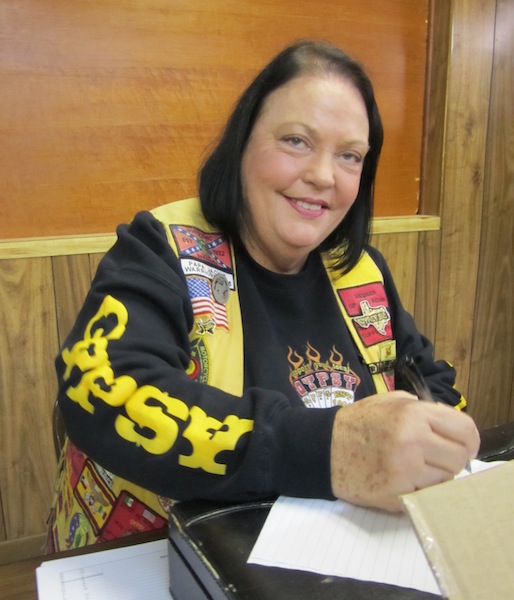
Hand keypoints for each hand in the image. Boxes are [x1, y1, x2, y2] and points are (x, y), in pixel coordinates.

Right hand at [330, 391, 479, 510]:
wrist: (323, 448)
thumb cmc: (358, 422)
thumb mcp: (389, 401)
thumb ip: (422, 409)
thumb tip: (450, 426)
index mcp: (413, 414)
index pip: (465, 430)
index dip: (468, 439)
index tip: (463, 444)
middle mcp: (413, 442)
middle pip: (460, 458)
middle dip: (451, 458)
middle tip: (436, 457)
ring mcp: (406, 472)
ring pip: (446, 480)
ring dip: (436, 475)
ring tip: (415, 467)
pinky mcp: (397, 495)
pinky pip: (426, 495)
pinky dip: (420, 489)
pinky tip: (403, 479)